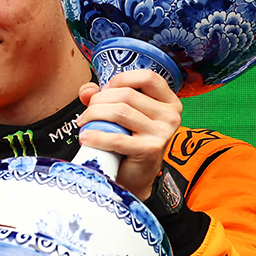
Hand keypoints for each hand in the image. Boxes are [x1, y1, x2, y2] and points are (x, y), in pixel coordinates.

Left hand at [77, 69, 183, 200]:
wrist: (135, 178)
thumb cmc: (130, 143)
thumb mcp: (121, 114)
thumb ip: (104, 97)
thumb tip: (87, 89)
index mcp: (169, 102)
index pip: (147, 77)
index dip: (121, 80)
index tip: (105, 91)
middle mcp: (170, 115)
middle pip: (127, 94)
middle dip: (99, 101)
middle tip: (87, 113)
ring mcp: (163, 133)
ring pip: (119, 112)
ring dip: (94, 116)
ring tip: (84, 124)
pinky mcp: (151, 149)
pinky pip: (116, 137)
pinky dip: (97, 136)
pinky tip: (86, 137)